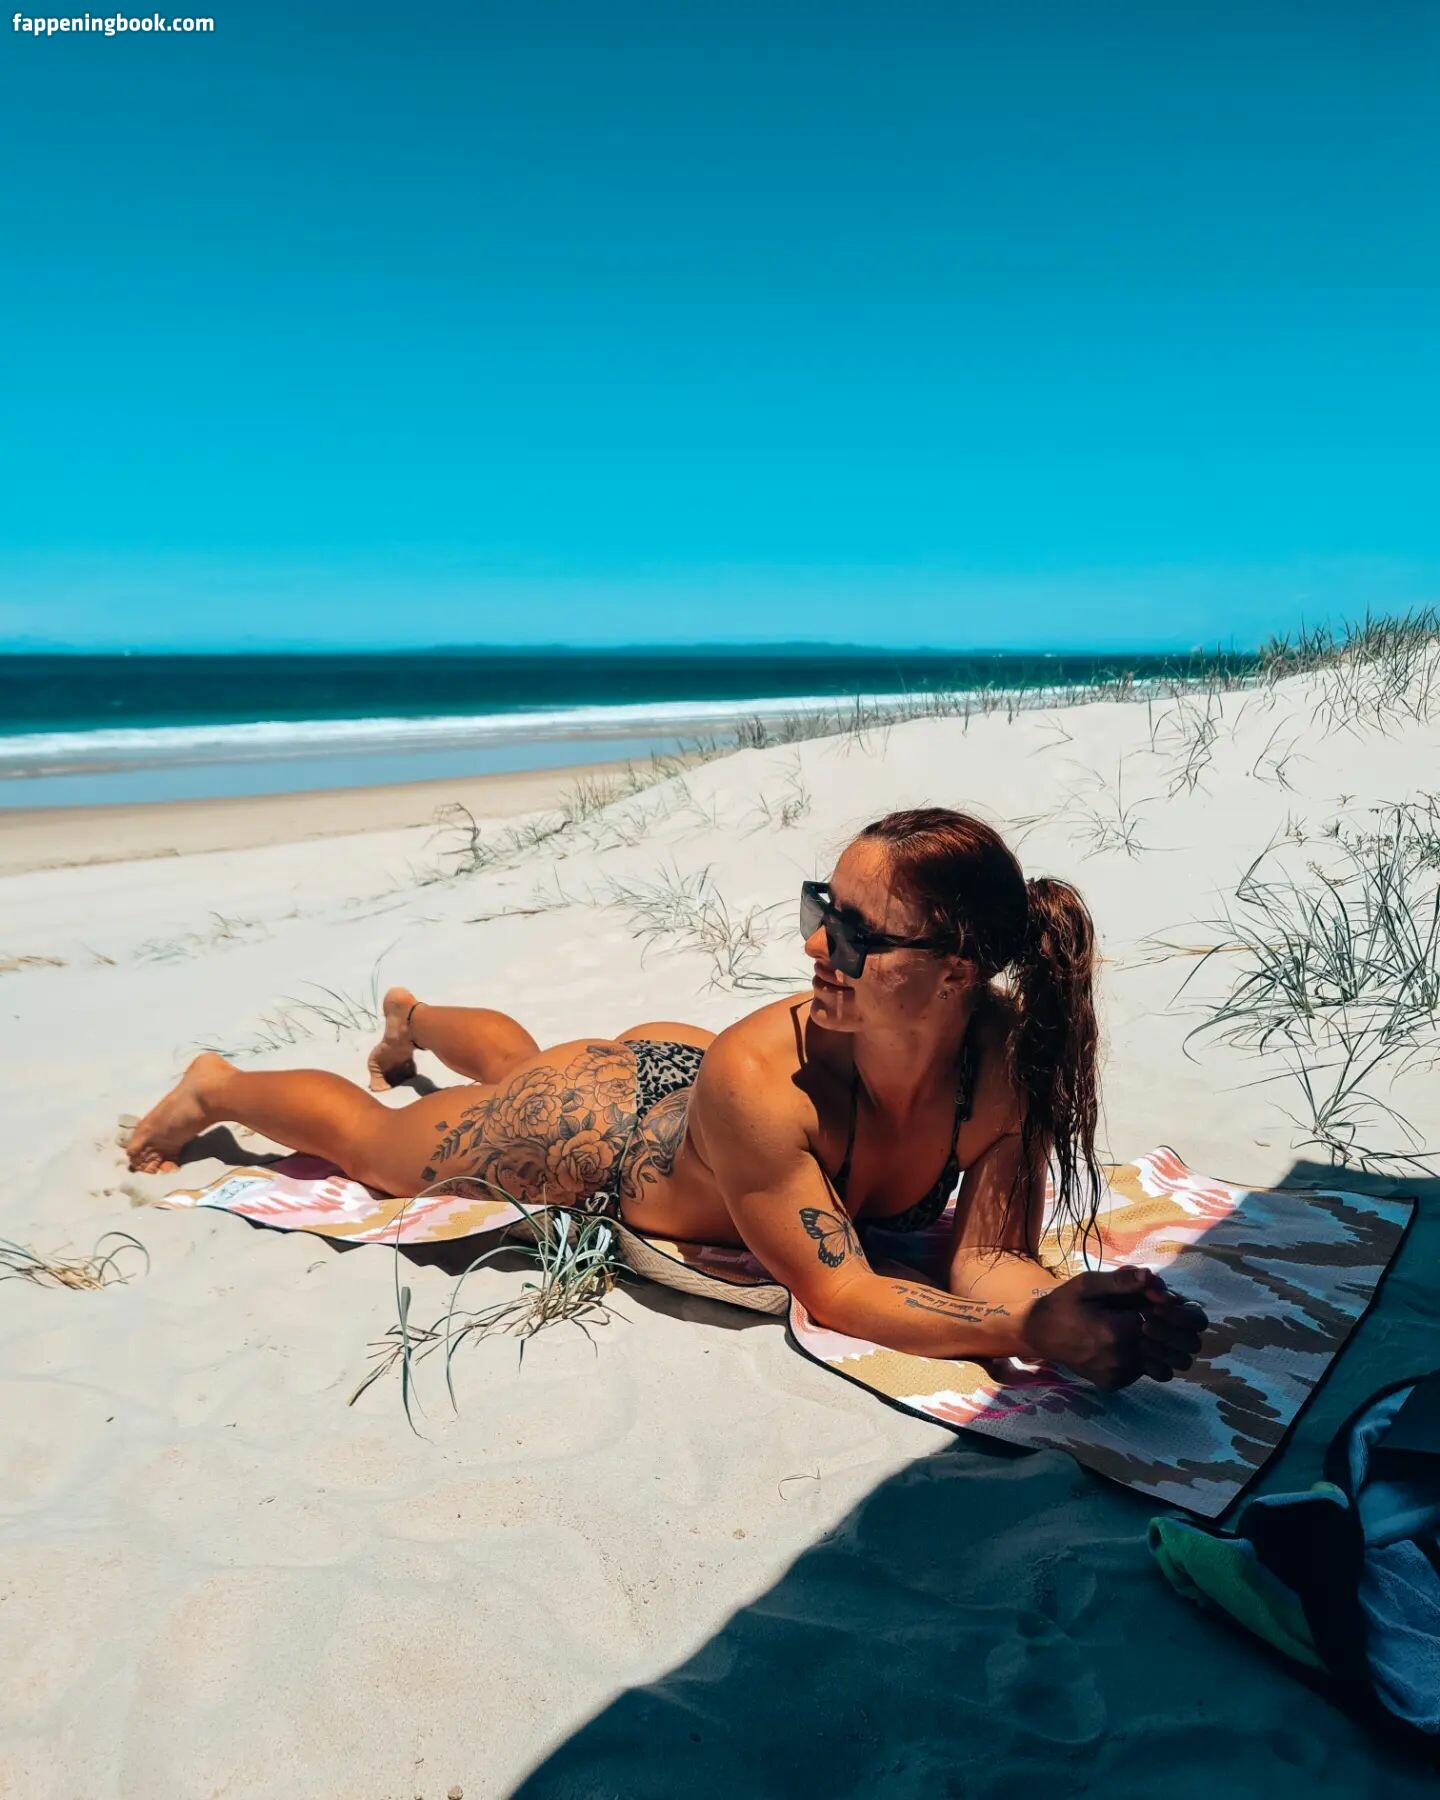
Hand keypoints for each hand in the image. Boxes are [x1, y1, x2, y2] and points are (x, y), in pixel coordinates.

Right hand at [1020, 1266, 1205, 1390]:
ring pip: (1165, 1367)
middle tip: (1156, 1317)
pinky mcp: (1114, 1383)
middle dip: (1172, 1331)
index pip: (1165, 1320)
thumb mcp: (1088, 1283)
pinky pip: (1143, 1373)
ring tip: (1144, 1332)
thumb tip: (1153, 1277)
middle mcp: (1121, 1358)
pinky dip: (1142, 1359)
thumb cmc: (1065, 1303)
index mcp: (1116, 1330)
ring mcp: (1118, 1374)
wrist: (1039, 1334)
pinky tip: (1125, 1344)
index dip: (1165, 1308)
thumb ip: (1123, 1281)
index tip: (1155, 1300)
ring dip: (1161, 1349)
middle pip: (1174, 1349)